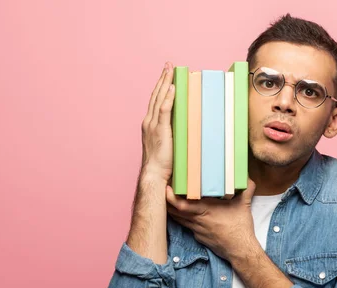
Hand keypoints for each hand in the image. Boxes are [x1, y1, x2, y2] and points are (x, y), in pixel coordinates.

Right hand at [140, 62, 175, 182]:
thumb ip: (174, 133)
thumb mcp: (168, 144)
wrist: (153, 174)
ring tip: (170, 70)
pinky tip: (172, 87)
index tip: (166, 75)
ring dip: (165, 83)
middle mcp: (149, 121)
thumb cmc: (162, 163)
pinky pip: (163, 110)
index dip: (161, 86)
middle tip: (168, 65)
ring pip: (158, 99)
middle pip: (156, 95)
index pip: (155, 101)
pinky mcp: (160, 130)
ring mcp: (153, 125)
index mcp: (150, 124)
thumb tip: (187, 126)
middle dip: (162, 79)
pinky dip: (167, 97)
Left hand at [166, 179, 258, 261]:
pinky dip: (182, 218)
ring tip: (169, 198)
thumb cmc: (240, 228)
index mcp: (206, 210)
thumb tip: (245, 176)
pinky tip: (182, 212)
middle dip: (167, 201)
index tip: (167, 188)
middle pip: (175, 211)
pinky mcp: (198, 236)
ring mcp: (196, 230)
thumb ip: (246, 188)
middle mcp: (198, 220)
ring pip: (179, 219)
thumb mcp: (244, 205)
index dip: (171, 197)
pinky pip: (186, 225)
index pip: (182, 205)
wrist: (240, 250)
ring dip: (173, 210)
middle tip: (164, 190)